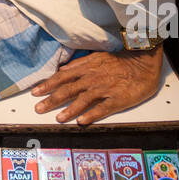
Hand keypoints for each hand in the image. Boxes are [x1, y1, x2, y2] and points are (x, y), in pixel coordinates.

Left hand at [30, 47, 163, 126]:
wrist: (143, 63)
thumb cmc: (120, 61)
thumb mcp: (97, 57)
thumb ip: (79, 65)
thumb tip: (63, 70)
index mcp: (87, 68)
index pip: (62, 77)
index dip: (48, 85)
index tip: (35, 92)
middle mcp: (92, 78)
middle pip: (68, 89)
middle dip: (52, 99)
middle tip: (39, 108)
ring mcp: (105, 89)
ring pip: (84, 100)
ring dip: (70, 110)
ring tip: (58, 118)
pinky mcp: (117, 99)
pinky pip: (103, 108)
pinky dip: (92, 115)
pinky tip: (82, 122)